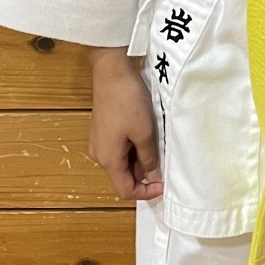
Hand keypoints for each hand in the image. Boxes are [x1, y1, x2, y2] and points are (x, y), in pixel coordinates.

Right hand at [88, 48, 163, 200]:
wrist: (112, 72)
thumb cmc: (128, 102)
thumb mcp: (145, 133)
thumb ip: (149, 158)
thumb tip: (153, 177)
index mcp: (108, 159)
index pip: (125, 190)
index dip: (146, 192)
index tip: (164, 184)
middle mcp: (100, 155)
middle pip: (123, 177)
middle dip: (145, 175)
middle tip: (164, 161)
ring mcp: (100, 142)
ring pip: (123, 163)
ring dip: (141, 160)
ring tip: (157, 146)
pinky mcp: (103, 131)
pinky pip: (120, 149)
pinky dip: (134, 149)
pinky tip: (146, 136)